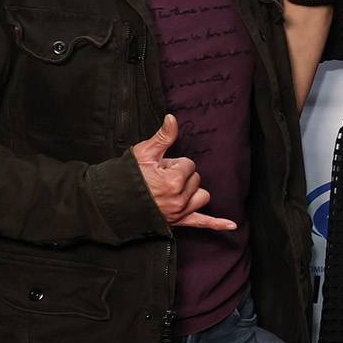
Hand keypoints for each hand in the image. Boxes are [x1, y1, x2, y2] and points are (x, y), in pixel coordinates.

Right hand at [132, 115, 235, 230]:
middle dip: (181, 176)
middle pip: (196, 180)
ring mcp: (180, 212)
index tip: (158, 169)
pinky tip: (232, 225)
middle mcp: (180, 199)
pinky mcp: (179, 222)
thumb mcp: (144, 152)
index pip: (189, 164)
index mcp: (174, 181)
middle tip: (159, 179)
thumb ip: (164, 136)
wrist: (111, 201)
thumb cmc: (127, 176)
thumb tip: (173, 118)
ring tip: (171, 190)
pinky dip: (217, 224)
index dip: (173, 163)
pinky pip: (202, 224)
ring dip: (191, 191)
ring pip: (201, 196)